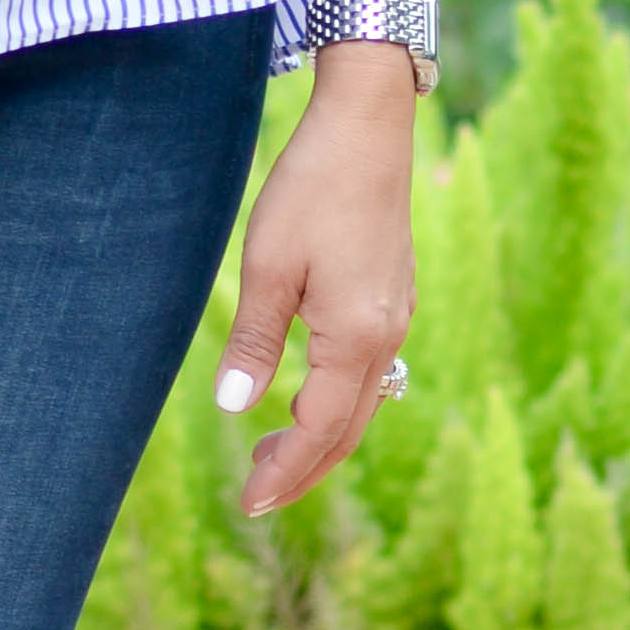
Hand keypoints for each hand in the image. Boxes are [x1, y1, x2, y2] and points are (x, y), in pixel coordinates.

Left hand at [214, 54, 417, 517]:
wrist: (367, 126)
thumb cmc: (312, 188)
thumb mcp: (269, 266)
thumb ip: (254, 342)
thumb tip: (232, 408)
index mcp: (355, 337)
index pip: (319, 430)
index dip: (284, 472)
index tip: (248, 503)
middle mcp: (387, 335)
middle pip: (349, 429)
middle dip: (304, 468)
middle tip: (255, 494)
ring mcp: (397, 315)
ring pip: (363, 401)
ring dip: (320, 435)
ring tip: (272, 451)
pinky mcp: (394, 295)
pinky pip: (370, 371)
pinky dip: (336, 400)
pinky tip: (305, 394)